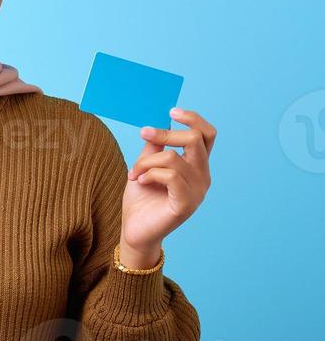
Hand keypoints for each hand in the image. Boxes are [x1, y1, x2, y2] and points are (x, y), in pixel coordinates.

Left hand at [121, 107, 215, 260]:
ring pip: (174, 157)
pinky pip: (170, 176)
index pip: (207, 135)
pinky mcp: (186, 204)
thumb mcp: (146, 165)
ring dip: (147, 161)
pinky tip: (139, 181)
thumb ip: (155, 146)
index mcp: (196, 165)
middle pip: (195, 139)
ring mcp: (197, 191)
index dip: (193, 119)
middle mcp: (203, 176)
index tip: (171, 110)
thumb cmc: (141, 199)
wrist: (134, 230)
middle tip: (144, 134)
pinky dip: (150, 174)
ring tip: (134, 173)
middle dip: (166, 133)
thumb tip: (156, 123)